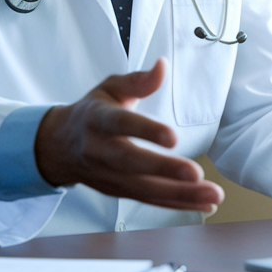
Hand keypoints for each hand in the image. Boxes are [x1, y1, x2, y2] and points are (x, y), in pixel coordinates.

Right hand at [35, 58, 224, 212]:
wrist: (59, 147)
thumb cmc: (91, 113)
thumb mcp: (108, 89)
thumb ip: (137, 81)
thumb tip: (162, 66)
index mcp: (97, 119)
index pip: (121, 124)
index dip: (145, 131)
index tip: (172, 137)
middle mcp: (100, 150)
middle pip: (131, 162)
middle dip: (164, 170)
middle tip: (196, 174)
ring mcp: (108, 175)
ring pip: (144, 189)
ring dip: (180, 194)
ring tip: (213, 195)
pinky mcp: (118, 192)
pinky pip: (149, 201)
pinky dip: (177, 205)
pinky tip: (204, 205)